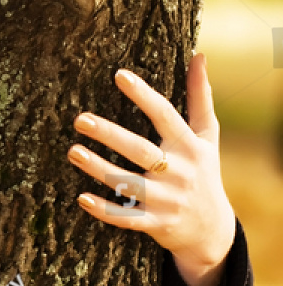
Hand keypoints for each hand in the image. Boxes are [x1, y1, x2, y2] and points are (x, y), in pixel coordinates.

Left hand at [67, 55, 236, 285]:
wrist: (212, 229)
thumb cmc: (204, 172)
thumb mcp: (206, 136)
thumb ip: (200, 97)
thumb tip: (199, 56)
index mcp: (188, 146)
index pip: (164, 115)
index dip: (143, 95)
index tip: (119, 75)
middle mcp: (178, 172)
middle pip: (140, 150)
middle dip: (110, 134)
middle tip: (80, 119)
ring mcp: (166, 200)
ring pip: (127, 183)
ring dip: (99, 169)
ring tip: (72, 151)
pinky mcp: (155, 224)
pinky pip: (126, 217)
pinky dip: (105, 210)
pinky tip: (81, 198)